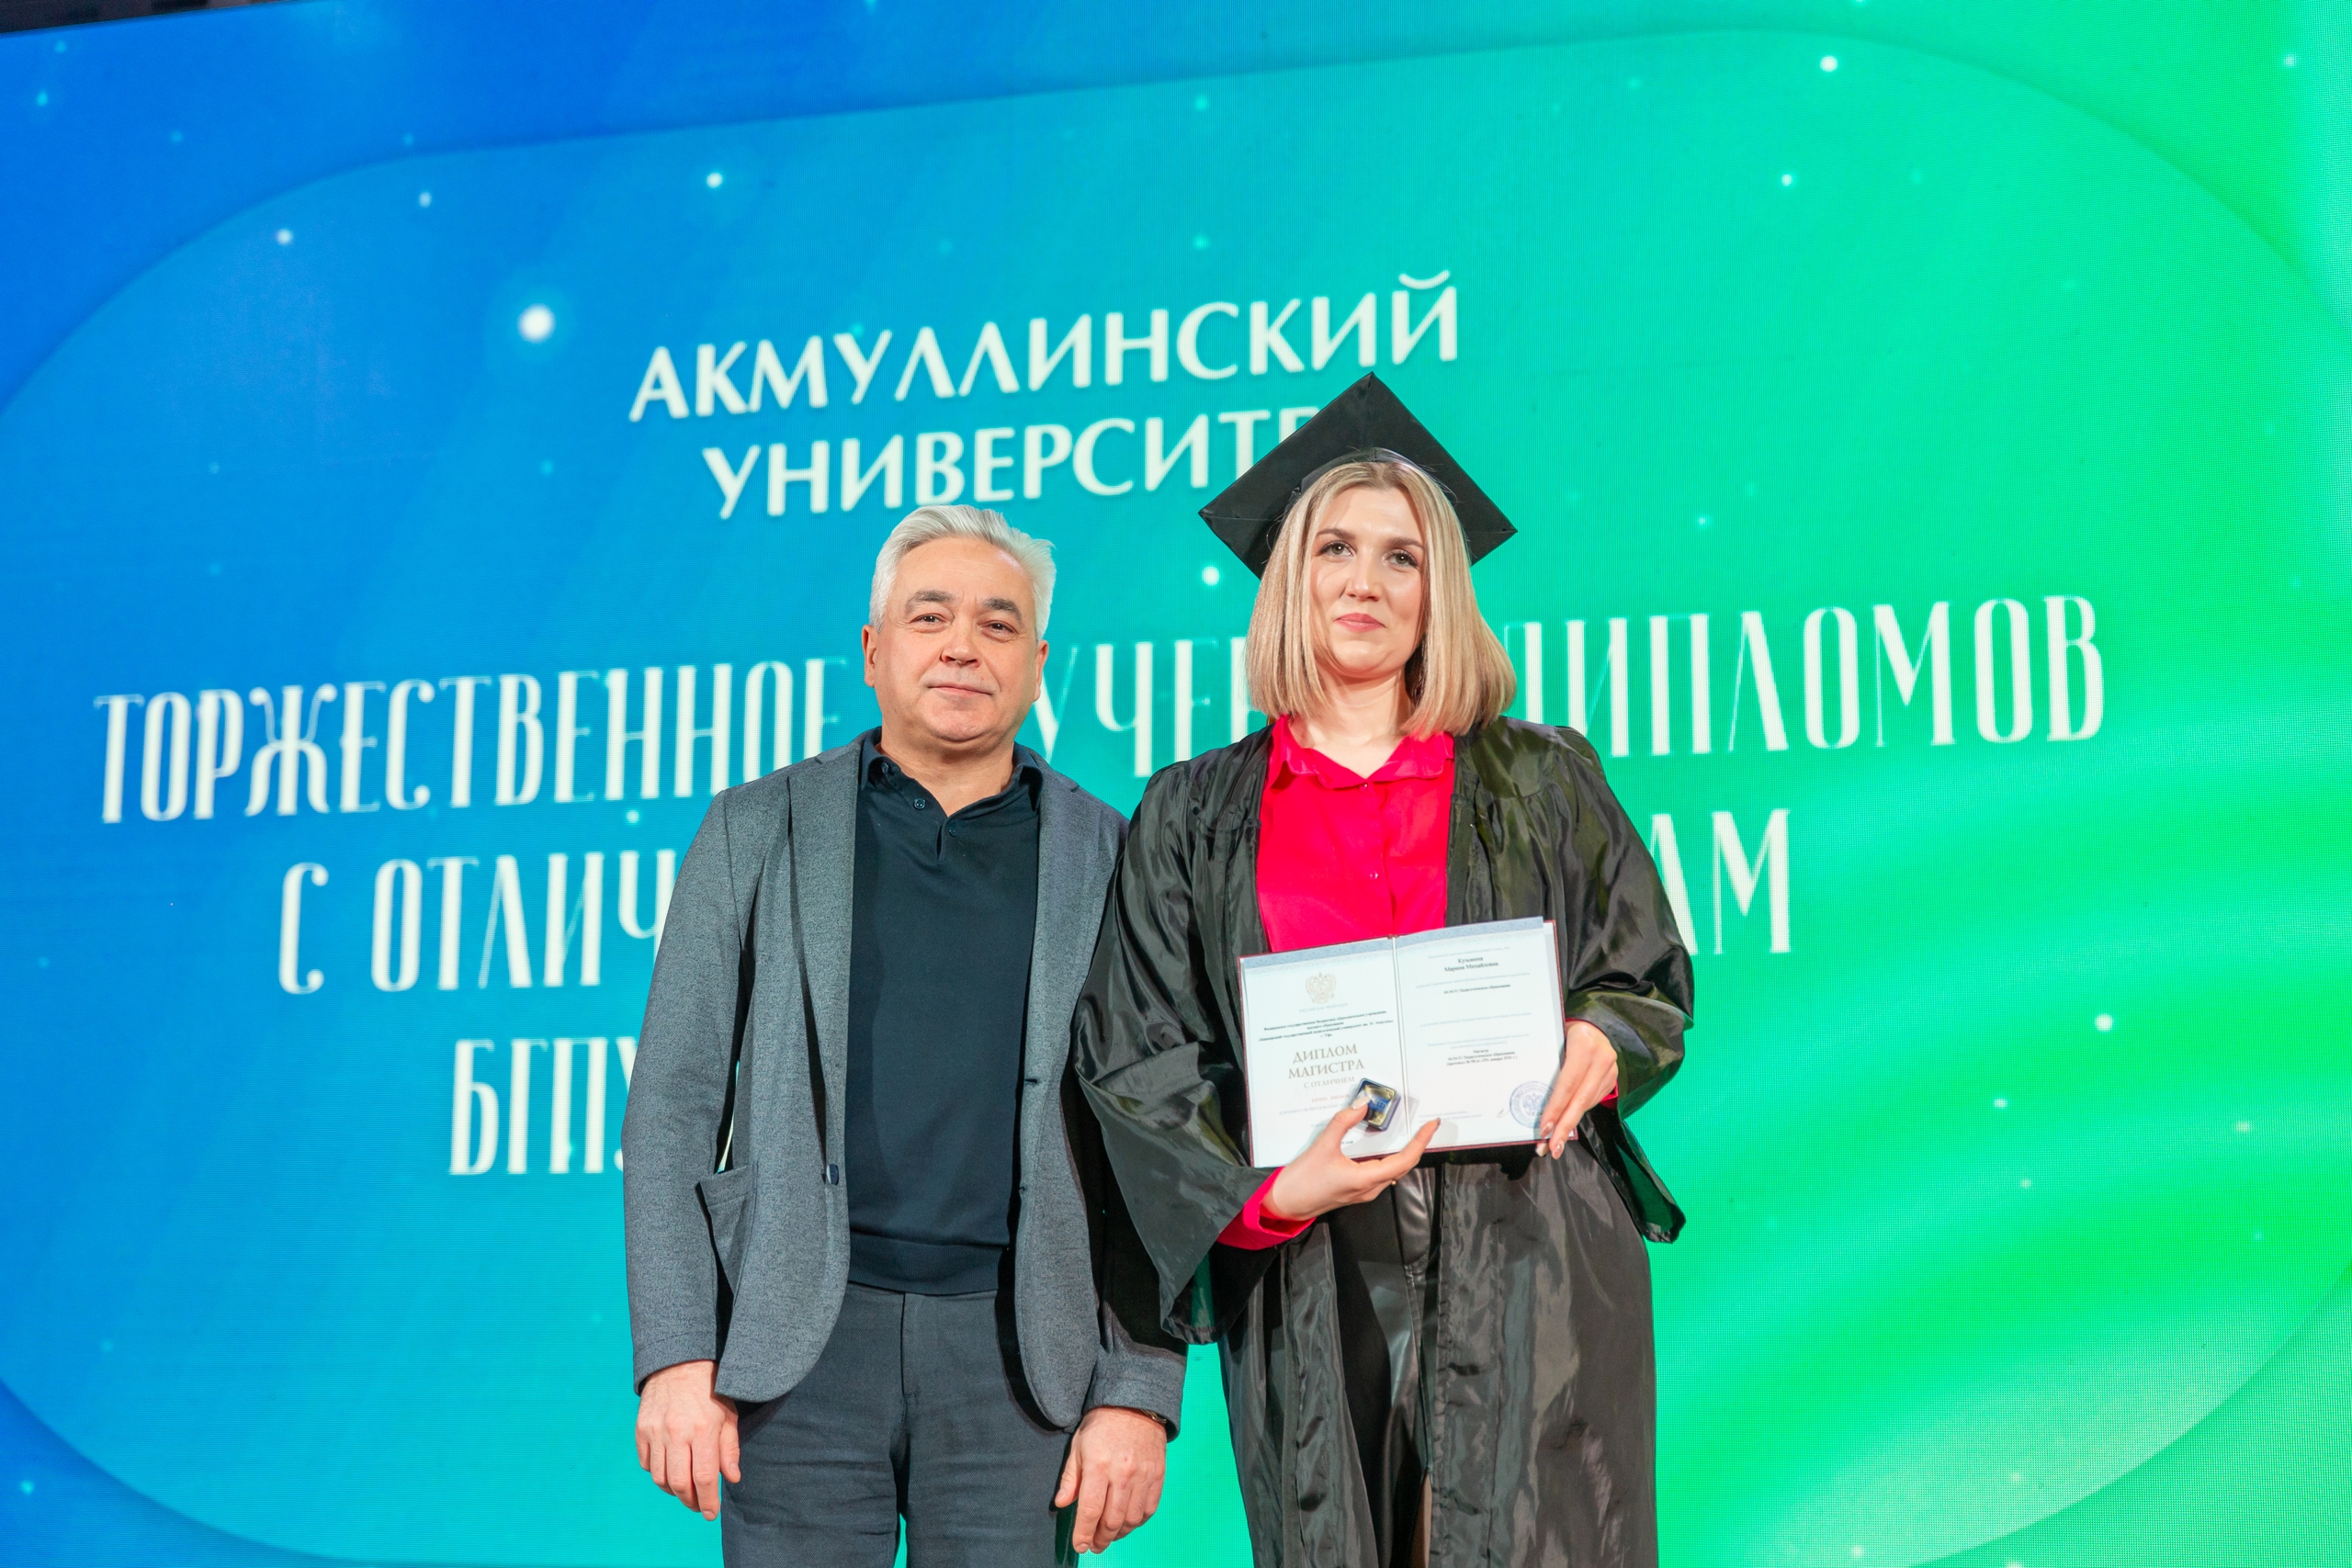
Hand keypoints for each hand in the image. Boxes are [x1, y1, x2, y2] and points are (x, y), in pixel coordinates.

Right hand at [635, 1359, 739, 1519]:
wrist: (680, 1362)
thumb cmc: (711, 1389)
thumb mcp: (729, 1415)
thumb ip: (730, 1448)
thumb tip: (732, 1478)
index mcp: (702, 1429)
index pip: (704, 1477)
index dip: (708, 1500)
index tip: (711, 1513)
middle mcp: (676, 1432)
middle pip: (680, 1483)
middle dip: (691, 1501)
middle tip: (699, 1505)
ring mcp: (655, 1431)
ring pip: (659, 1477)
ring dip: (673, 1490)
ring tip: (685, 1491)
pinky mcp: (641, 1429)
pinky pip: (646, 1463)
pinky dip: (657, 1473)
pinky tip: (670, 1470)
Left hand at [1056, 1405, 1167, 1552]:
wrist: (1135, 1404)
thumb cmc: (1102, 1425)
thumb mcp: (1078, 1445)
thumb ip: (1070, 1477)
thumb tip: (1062, 1504)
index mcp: (1099, 1466)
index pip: (1090, 1510)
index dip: (1083, 1533)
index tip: (1080, 1544)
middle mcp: (1122, 1474)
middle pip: (1112, 1520)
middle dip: (1101, 1539)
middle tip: (1094, 1545)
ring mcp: (1143, 1476)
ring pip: (1131, 1519)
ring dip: (1119, 1534)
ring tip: (1109, 1536)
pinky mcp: (1158, 1476)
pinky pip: (1149, 1509)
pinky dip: (1138, 1522)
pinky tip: (1128, 1522)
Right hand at [1262, 1101, 1440, 1222]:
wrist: (1285, 1204)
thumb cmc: (1301, 1182)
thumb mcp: (1322, 1146)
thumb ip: (1343, 1123)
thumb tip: (1361, 1106)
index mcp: (1365, 1179)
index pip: (1405, 1160)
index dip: (1421, 1142)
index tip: (1431, 1126)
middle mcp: (1369, 1188)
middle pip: (1402, 1165)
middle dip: (1415, 1145)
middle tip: (1424, 1126)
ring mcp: (1363, 1191)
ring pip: (1391, 1170)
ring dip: (1400, 1152)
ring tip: (1406, 1133)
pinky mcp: (1355, 1190)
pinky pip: (1378, 1173)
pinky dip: (1385, 1157)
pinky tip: (1378, 1146)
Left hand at [1536, 1019, 1618, 1158]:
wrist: (1595, 1022)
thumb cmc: (1565, 1030)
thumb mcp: (1555, 1038)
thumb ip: (1548, 1062)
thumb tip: (1529, 1096)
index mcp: (1583, 1045)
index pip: (1567, 1083)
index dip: (1555, 1107)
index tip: (1543, 1128)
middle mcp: (1601, 1058)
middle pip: (1579, 1100)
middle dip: (1564, 1127)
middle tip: (1551, 1148)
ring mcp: (1610, 1070)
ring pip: (1587, 1103)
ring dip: (1569, 1125)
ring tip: (1554, 1144)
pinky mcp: (1612, 1078)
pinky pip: (1591, 1101)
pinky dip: (1577, 1114)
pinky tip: (1565, 1125)